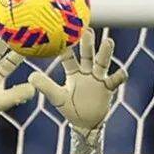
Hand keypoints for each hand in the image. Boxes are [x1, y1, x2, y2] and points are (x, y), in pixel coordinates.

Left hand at [30, 29, 127, 153]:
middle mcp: (87, 72)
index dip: (66, 48)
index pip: (69, 57)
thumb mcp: (57, 97)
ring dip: (106, 52)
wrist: (85, 123)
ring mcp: (98, 79)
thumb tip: (30, 76)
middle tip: (87, 30)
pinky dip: (119, 76)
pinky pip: (115, 81)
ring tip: (108, 42)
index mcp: (73, 72)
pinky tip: (123, 72)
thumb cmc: (70, 108)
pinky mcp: (108, 88)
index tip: (64, 36)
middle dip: (88, 43)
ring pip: (102, 63)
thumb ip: (45, 86)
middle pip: (87, 55)